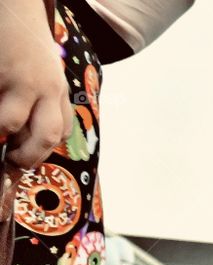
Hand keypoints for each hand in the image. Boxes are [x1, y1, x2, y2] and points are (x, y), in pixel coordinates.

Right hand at [0, 0, 71, 169]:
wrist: (13, 2)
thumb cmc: (23, 36)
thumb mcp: (43, 67)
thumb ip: (41, 97)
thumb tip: (21, 132)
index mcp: (58, 88)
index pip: (61, 131)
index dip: (44, 150)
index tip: (27, 156)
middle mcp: (46, 86)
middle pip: (47, 136)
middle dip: (28, 156)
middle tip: (11, 161)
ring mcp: (21, 78)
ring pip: (11, 122)